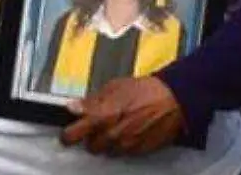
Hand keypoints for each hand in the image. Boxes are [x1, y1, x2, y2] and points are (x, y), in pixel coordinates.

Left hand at [60, 76, 184, 156]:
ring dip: (109, 142)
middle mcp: (112, 134)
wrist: (172, 100)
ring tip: (118, 126)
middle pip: (91, 146)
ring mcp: (125, 145)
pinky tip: (131, 131)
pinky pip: (124, 152)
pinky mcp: (138, 151)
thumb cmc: (145, 90)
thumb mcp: (114, 87)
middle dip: (92, 138)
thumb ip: (92, 101)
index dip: (68, 135)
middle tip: (99, 126)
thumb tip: (74, 107)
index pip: (74, 134)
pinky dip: (123, 145)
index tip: (67, 134)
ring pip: (107, 151)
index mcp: (102, 116)